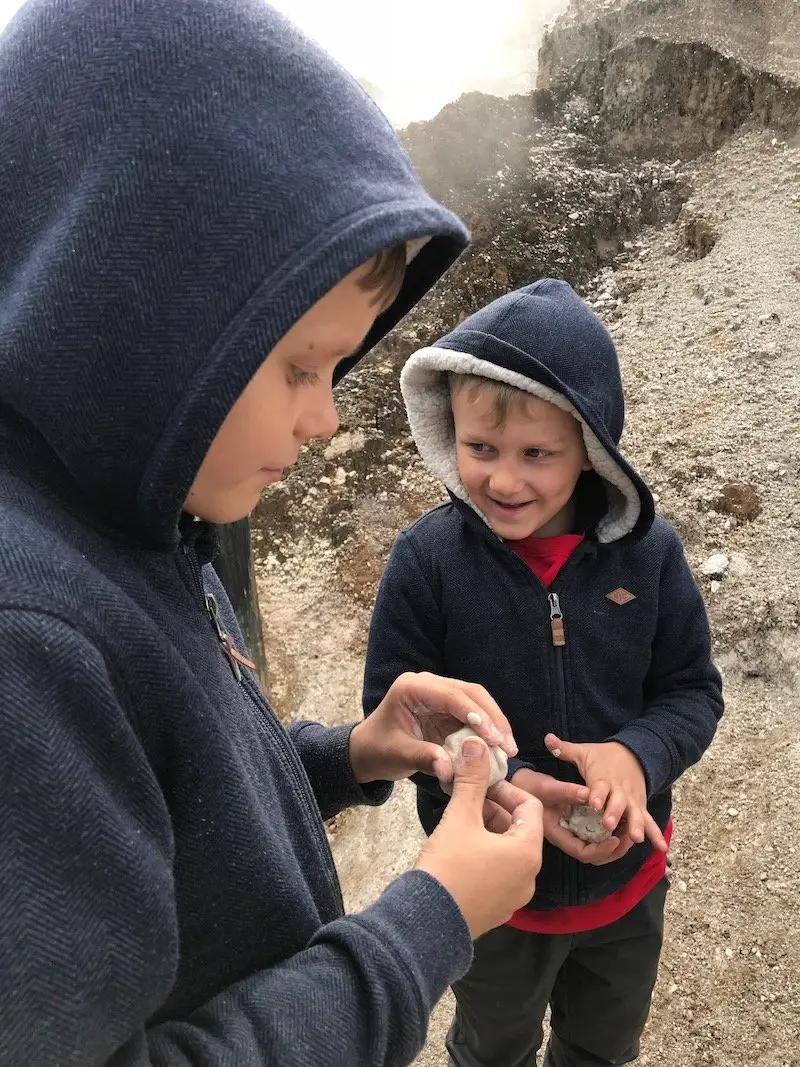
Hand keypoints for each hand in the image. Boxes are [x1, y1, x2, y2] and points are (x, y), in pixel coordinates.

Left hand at [349, 672, 517, 784]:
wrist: (366, 752)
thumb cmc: (377, 750)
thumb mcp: (398, 755)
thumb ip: (425, 758)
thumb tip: (452, 771)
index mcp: (412, 688)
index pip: (452, 696)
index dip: (477, 716)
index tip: (495, 739)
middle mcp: (428, 684)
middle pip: (471, 693)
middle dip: (493, 718)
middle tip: (508, 745)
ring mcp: (439, 694)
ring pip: (477, 701)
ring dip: (494, 723)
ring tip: (508, 748)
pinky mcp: (447, 708)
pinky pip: (473, 713)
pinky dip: (487, 729)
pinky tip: (498, 746)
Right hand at [415, 737, 542, 938]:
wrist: (426, 923)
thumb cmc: (448, 866)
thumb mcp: (460, 817)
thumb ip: (472, 779)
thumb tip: (476, 743)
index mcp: (528, 851)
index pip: (530, 806)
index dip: (505, 790)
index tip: (480, 786)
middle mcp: (530, 876)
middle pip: (520, 829)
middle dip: (494, 810)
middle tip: (466, 802)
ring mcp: (514, 897)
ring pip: (509, 852)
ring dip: (488, 832)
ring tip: (459, 824)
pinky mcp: (497, 910)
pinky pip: (499, 874)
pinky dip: (485, 856)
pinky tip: (458, 852)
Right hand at [511, 766, 622, 864]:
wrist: (518, 784)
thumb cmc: (528, 787)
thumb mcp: (546, 787)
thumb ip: (566, 791)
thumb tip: (589, 795)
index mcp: (557, 833)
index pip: (581, 852)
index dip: (600, 850)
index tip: (615, 840)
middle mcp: (566, 836)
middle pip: (593, 855)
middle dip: (613, 850)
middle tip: (629, 837)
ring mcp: (571, 831)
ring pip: (596, 847)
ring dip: (614, 843)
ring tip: (628, 832)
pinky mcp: (575, 824)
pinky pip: (594, 835)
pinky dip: (608, 833)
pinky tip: (619, 822)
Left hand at [545, 734, 667, 857]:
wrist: (632, 754)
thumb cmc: (602, 757)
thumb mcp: (583, 751)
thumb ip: (564, 750)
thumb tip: (547, 738)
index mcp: (603, 778)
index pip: (599, 787)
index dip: (596, 794)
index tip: (593, 803)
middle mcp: (619, 791)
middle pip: (618, 802)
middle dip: (614, 813)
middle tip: (608, 824)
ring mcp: (632, 800)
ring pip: (635, 814)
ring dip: (636, 825)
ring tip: (635, 839)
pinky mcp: (640, 807)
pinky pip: (649, 821)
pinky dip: (655, 834)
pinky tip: (662, 848)